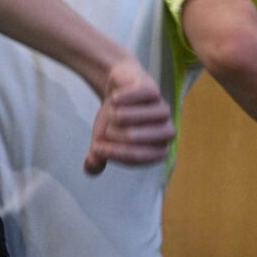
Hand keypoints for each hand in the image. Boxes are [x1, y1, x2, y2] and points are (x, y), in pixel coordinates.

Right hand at [83, 58, 176, 175]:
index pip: (139, 157)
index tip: (97, 148)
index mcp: (158, 150)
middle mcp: (165, 131)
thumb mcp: (103, 142)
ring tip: (111, 112)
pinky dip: (120, 98)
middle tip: (106, 129)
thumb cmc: (115, 121)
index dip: (116, 153)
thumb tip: (91, 166)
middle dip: (113, 133)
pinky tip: (115, 99)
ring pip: (133, 116)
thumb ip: (98, 157)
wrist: (118, 91)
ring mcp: (162, 109)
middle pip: (134, 137)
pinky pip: (136, 96)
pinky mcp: (154, 90)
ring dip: (115, 115)